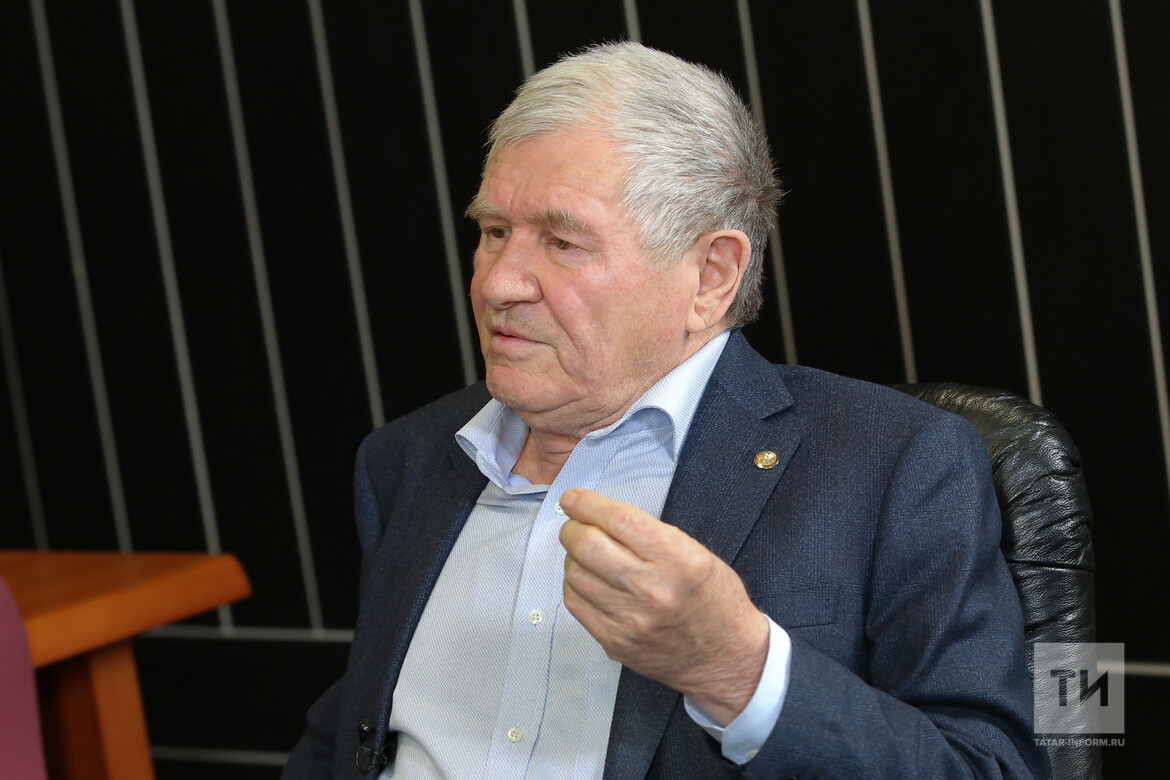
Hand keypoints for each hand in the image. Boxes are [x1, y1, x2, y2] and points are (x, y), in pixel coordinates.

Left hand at [558, 488, 769, 724]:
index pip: (620, 520)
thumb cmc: (714, 599)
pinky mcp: (615, 642)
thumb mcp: (697, 553)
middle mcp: (653, 590)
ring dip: (573, 557)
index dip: (588, 504)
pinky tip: (589, 581)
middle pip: (588, 546)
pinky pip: (576, 604)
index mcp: (679, 560)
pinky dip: (575, 585)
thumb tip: (599, 516)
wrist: (726, 657)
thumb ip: (649, 534)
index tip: (574, 498)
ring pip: (575, 574)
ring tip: (587, 556)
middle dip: (572, 528)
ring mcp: (630, 620)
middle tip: (576, 525)